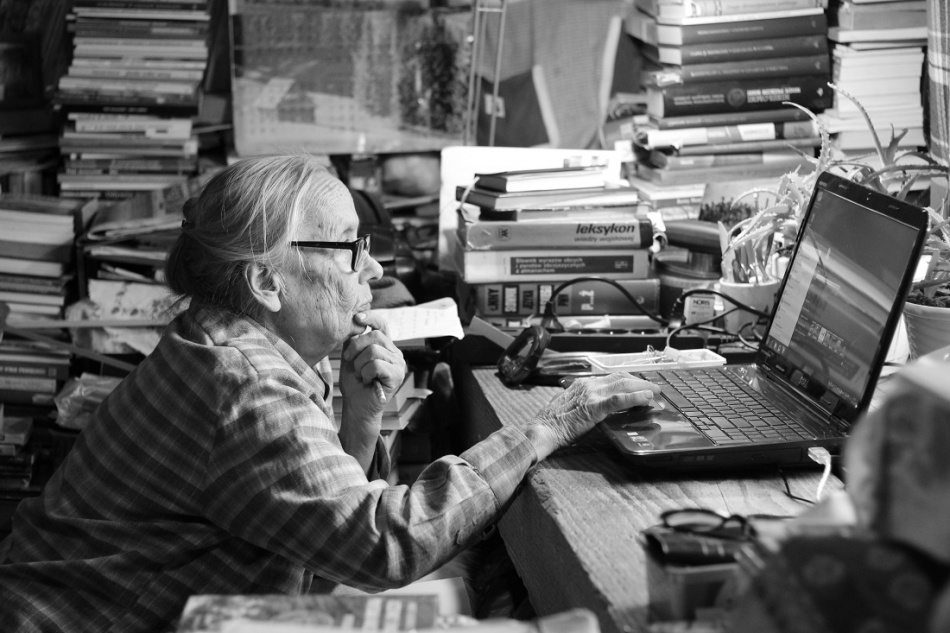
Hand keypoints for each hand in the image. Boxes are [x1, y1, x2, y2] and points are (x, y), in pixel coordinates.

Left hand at [337, 312, 406, 470]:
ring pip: (373, 351)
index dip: (370, 317)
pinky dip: (366, 373)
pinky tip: (368, 381)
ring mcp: (399, 364)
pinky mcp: (398, 375)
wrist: (357, 407)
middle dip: (356, 348)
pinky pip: (376, 365)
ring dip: (360, 365)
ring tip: (362, 375)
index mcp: (385, 346)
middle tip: (351, 363)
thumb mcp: (350, 357)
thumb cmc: (354, 383)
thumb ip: (354, 340)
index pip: (381, 324)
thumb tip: (354, 321)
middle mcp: (395, 353)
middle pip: (374, 336)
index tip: (357, 317)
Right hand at [526, 373, 660, 460]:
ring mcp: (591, 395)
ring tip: (656, 393)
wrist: (542, 430)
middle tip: (654, 388)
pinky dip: (635, 397)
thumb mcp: (569, 407)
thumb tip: (597, 407)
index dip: (629, 380)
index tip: (640, 385)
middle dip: (639, 382)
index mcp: (582, 384)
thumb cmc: (553, 423)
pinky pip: (619, 400)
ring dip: (642, 388)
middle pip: (620, 378)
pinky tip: (646, 399)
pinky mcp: (594, 407)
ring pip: (623, 385)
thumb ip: (584, 403)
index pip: (611, 377)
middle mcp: (588, 385)